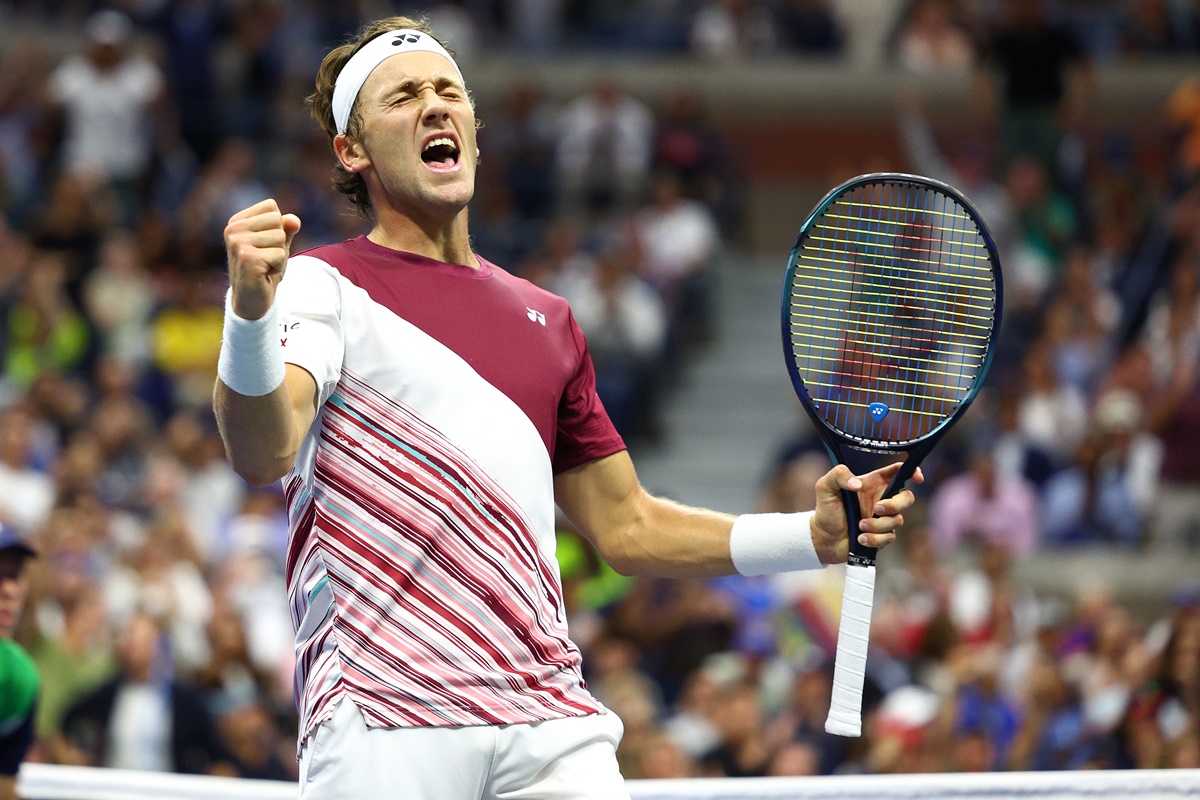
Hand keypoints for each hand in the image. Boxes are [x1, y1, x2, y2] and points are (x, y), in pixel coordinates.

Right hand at [224, 198, 301, 319]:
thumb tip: (294, 220)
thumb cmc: (265, 268)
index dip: (278, 227)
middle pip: (278, 221)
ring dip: (280, 256)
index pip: (271, 207)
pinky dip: (278, 266)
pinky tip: (265, 273)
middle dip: (280, 242)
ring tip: (266, 266)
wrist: (252, 299)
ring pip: (280, 238)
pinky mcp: (247, 258)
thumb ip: (287, 228)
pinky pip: (280, 254)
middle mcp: (233, 229)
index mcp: (237, 221)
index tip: (266, 245)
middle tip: (267, 258)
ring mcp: (237, 243)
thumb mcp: (278, 244)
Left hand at [810, 463, 922, 564]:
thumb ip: (838, 475)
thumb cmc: (826, 509)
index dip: (912, 471)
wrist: (823, 537)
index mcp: (873, 483)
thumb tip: (857, 485)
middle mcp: (882, 499)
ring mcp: (884, 519)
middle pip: (907, 498)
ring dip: (878, 525)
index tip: (916, 477)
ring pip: (897, 520)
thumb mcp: (825, 486)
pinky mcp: (882, 536)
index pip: (898, 472)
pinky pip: (889, 538)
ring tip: (859, 526)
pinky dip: (875, 539)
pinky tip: (860, 538)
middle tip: (877, 509)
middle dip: (896, 504)